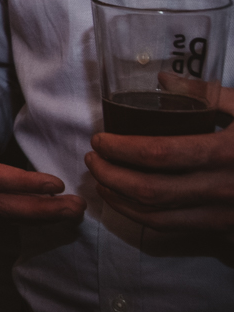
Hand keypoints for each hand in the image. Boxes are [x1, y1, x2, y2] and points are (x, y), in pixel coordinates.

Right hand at [0, 79, 85, 220]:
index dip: (24, 183)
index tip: (56, 183)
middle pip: (3, 204)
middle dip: (41, 209)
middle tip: (75, 206)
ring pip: (7, 213)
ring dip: (42, 216)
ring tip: (74, 211)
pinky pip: (8, 213)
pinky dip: (34, 216)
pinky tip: (57, 213)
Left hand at [87, 87, 233, 233]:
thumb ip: (208, 93)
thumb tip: (162, 80)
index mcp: (229, 153)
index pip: (159, 155)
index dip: (121, 149)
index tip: (99, 138)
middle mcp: (225, 189)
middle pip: (151, 191)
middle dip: (111, 176)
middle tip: (92, 159)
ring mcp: (226, 215)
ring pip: (159, 218)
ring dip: (120, 201)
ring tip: (101, 180)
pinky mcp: (226, 229)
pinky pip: (177, 230)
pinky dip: (144, 218)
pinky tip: (129, 201)